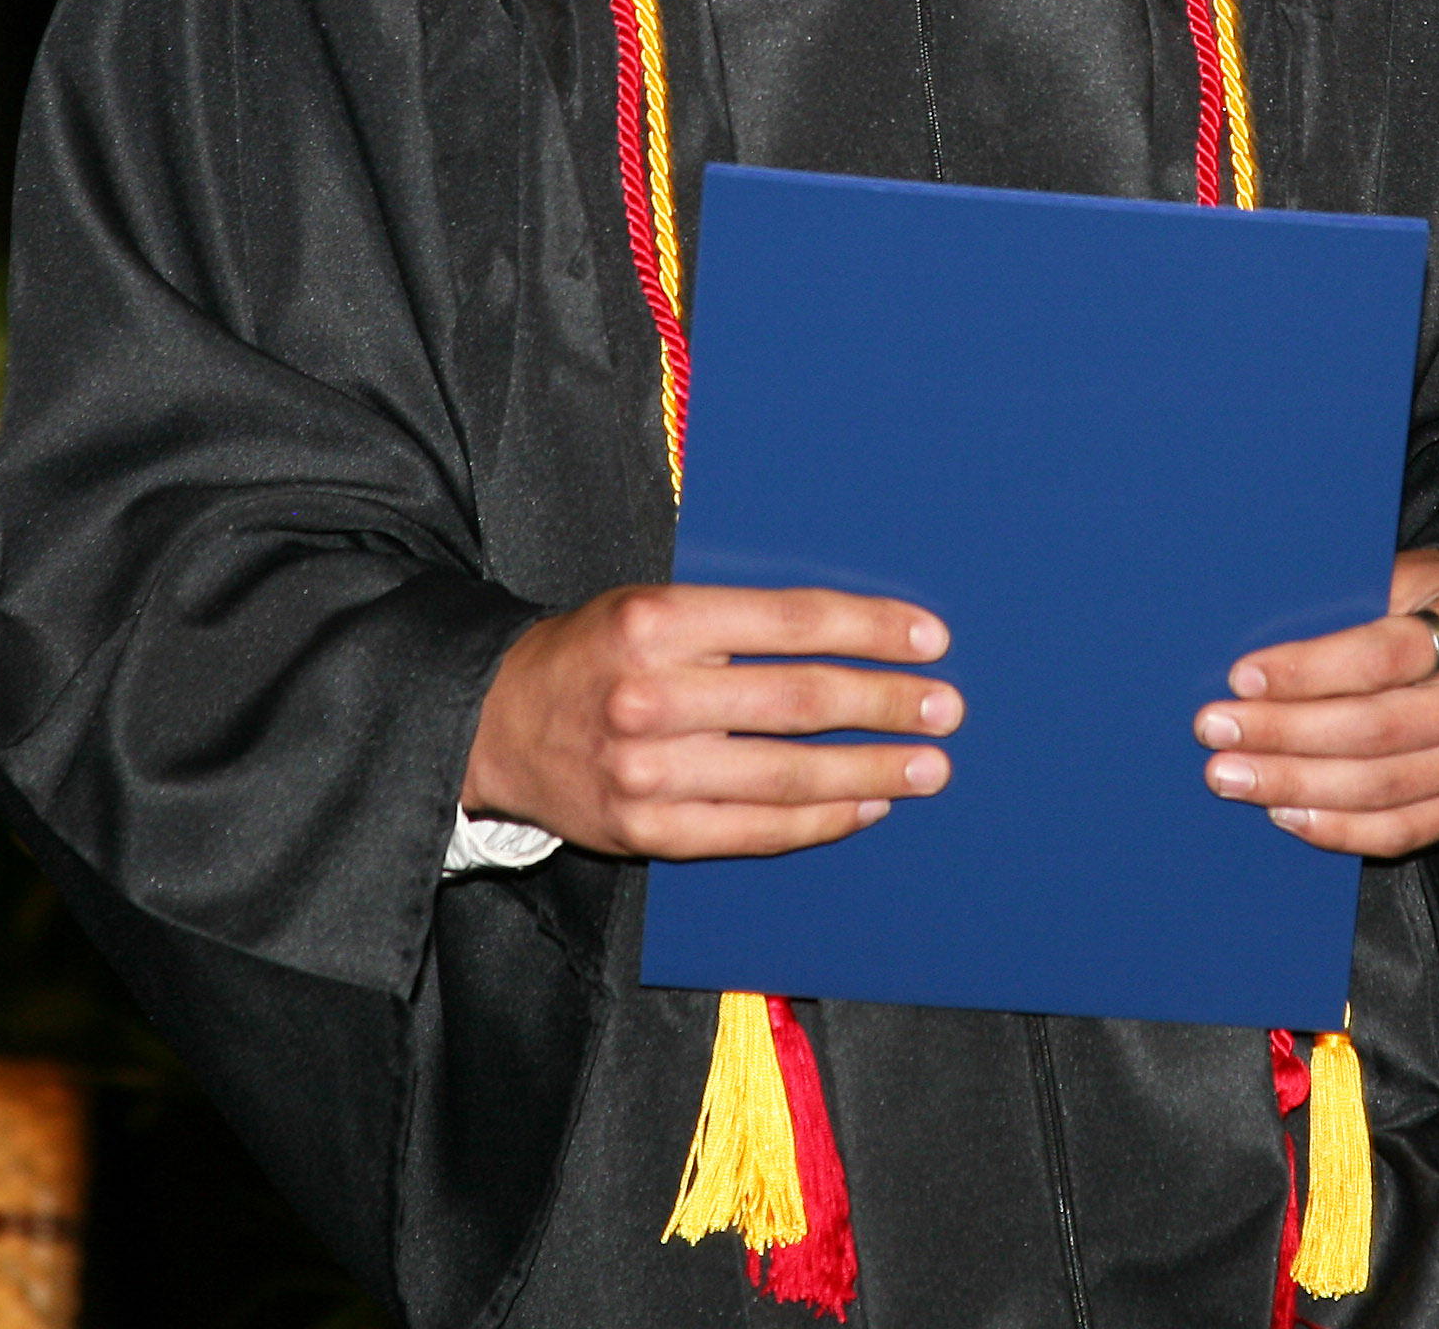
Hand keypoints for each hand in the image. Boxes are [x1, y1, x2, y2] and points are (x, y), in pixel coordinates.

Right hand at [464, 584, 961, 860]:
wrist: (494, 722)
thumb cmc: (593, 653)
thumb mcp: (649, 606)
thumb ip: (736, 620)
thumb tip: (851, 634)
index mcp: (657, 621)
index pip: (789, 622)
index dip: (868, 629)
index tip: (928, 638)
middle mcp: (650, 695)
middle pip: (798, 701)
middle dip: (884, 705)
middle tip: (944, 708)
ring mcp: (647, 771)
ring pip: (785, 775)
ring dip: (868, 772)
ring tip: (925, 766)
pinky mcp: (645, 831)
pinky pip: (753, 832)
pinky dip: (818, 822)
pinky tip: (863, 807)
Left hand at [1195, 549, 1438, 857]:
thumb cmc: (1437, 606)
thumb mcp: (1404, 579)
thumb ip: (1345, 609)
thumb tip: (1252, 654)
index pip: (1383, 656)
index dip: (1308, 671)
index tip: (1241, 678)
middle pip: (1377, 729)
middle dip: (1285, 734)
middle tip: (1216, 732)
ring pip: (1383, 787)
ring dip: (1297, 785)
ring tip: (1234, 776)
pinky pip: (1402, 830)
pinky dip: (1338, 828)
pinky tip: (1286, 813)